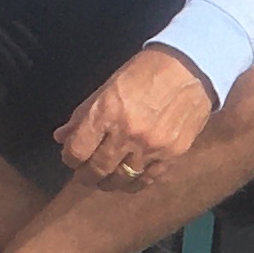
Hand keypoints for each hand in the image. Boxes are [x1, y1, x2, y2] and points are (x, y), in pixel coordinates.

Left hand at [54, 44, 217, 192]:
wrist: (191, 69)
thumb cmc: (146, 72)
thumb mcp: (108, 86)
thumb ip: (84, 114)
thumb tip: (62, 136)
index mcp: (106, 112)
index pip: (77, 151)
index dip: (69, 158)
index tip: (71, 157)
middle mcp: (127, 133)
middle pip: (97, 170)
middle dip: (85, 175)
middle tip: (85, 173)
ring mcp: (151, 147)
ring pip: (121, 180)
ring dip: (108, 183)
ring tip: (105, 178)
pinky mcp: (171, 155)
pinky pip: (147, 180)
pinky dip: (133, 183)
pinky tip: (128, 179)